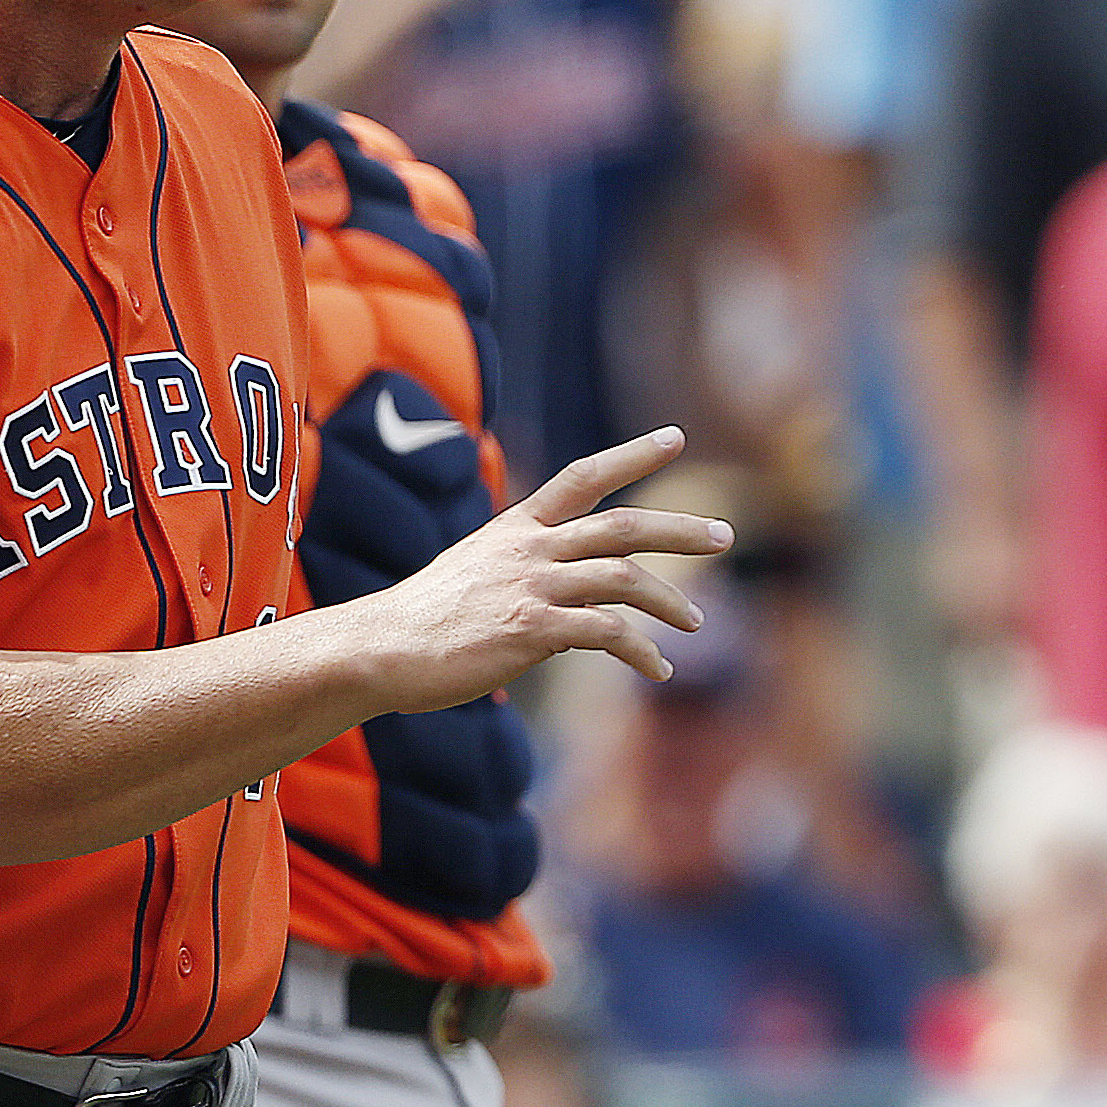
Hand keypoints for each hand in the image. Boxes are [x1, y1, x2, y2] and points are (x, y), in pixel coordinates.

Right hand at [384, 426, 732, 700]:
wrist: (382, 648)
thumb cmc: (427, 619)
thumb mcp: (478, 573)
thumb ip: (530, 574)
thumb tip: (581, 607)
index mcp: (518, 526)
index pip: (584, 476)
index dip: (632, 455)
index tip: (676, 436)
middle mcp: (531, 547)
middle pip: (624, 525)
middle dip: (680, 529)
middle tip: (724, 535)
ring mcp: (532, 585)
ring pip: (624, 578)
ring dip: (670, 602)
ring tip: (696, 623)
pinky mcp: (531, 629)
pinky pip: (606, 634)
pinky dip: (641, 652)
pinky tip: (658, 669)